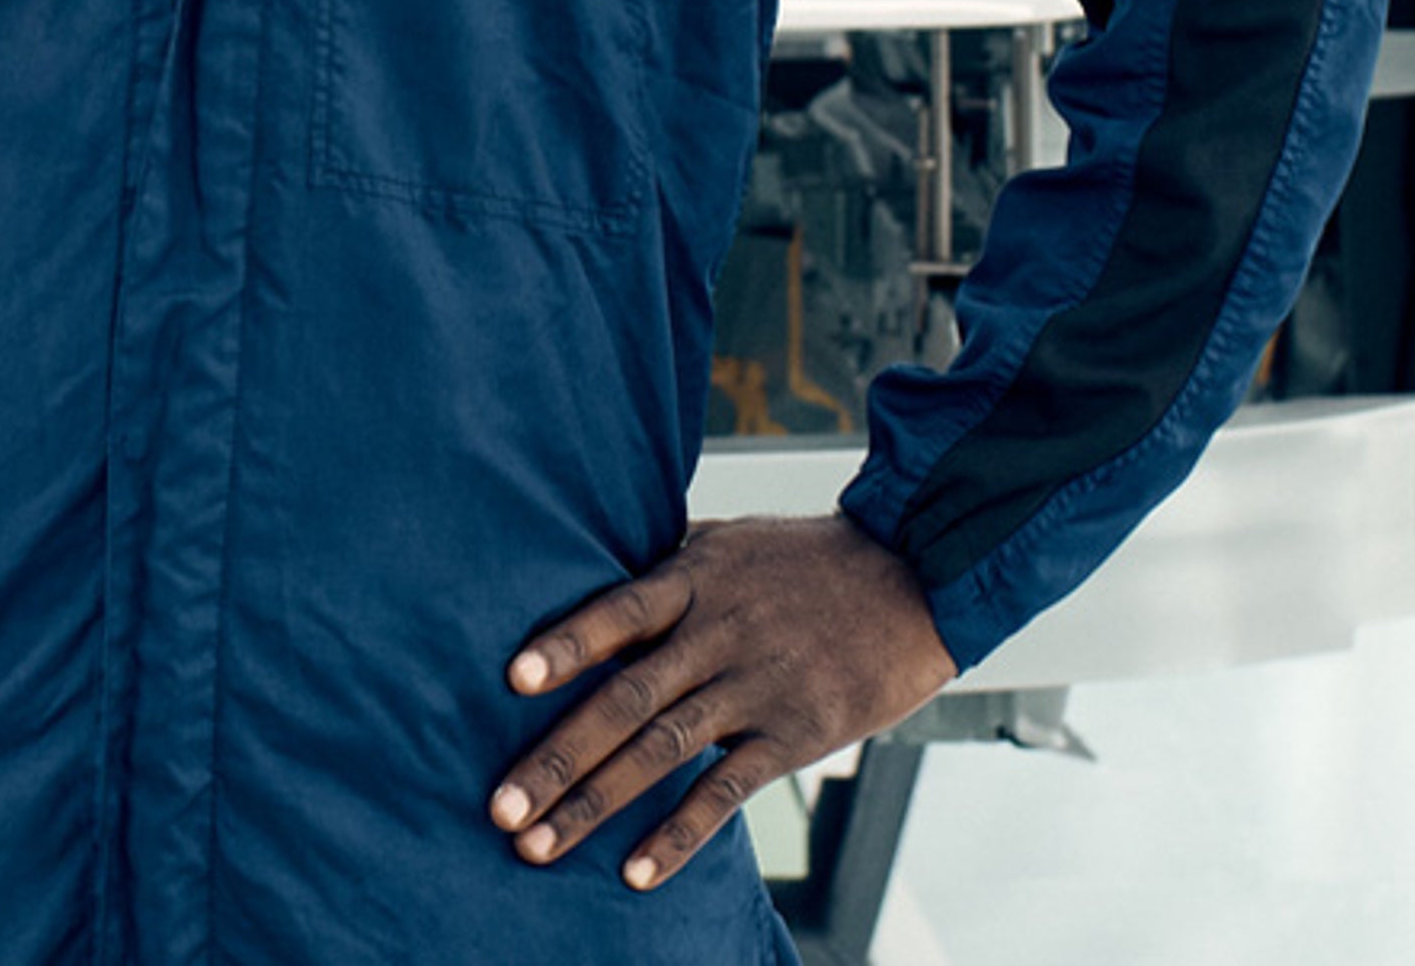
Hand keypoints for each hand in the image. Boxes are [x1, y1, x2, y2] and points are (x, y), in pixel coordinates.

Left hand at [487, 514, 956, 890]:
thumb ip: (665, 568)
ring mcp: (756, 687)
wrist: (912, 578)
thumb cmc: (804, 560)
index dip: (565, 645)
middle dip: (558, 757)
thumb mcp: (728, 543)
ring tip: (538, 845)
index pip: (617, 612)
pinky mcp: (794, 734)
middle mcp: (718, 634)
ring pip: (660, 751)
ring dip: (595, 803)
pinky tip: (635, 872)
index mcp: (695, 580)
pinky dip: (678, 834)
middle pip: (624, 698)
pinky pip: (726, 791)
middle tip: (502, 807)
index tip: (510, 681)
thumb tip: (590, 575)